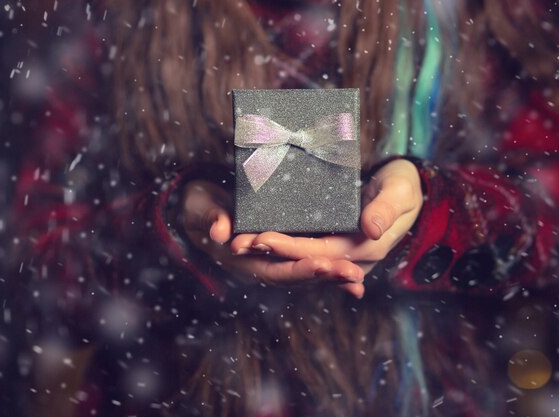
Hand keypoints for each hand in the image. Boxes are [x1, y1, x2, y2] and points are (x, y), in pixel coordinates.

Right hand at [181, 180, 364, 296]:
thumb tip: (219, 232)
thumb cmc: (201, 209)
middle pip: (298, 277)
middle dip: (326, 277)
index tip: (322, 265)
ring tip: (358, 278)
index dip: (299, 269)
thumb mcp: (201, 209)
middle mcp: (262, 267)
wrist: (202, 211)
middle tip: (353, 275)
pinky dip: (330, 272)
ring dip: (333, 277)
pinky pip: (309, 265)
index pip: (275, 270)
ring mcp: (274, 263)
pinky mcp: (284, 254)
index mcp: (244, 262)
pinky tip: (353, 278)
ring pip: (307, 274)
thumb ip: (210, 218)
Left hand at [231, 159, 423, 295]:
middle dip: (270, 253)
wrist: (405, 186)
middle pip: (304, 258)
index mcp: (366, 249)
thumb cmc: (404, 185)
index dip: (291, 248)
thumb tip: (372, 229)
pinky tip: (255, 238)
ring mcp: (340, 252)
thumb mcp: (401, 192)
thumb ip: (387, 208)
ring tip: (239, 242)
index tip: (262, 239)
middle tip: (239, 243)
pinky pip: (304, 247)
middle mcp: (350, 257)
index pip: (321, 253)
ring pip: (300, 256)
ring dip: (270, 251)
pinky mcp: (333, 241)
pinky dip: (280, 245)